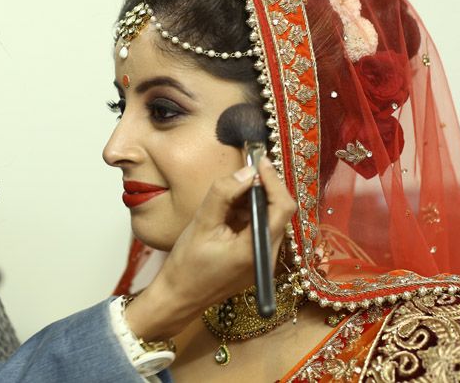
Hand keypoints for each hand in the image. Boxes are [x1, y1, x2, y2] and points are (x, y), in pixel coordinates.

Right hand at [125, 157, 295, 340]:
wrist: (178, 298)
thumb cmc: (186, 266)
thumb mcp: (201, 223)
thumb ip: (223, 194)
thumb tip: (247, 172)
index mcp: (256, 250)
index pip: (282, 206)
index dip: (273, 180)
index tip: (258, 161)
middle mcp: (268, 257)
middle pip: (279, 211)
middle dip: (262, 189)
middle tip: (240, 174)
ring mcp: (264, 261)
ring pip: (269, 219)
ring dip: (252, 202)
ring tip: (228, 196)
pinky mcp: (256, 262)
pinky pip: (259, 230)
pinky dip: (247, 215)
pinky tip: (227, 213)